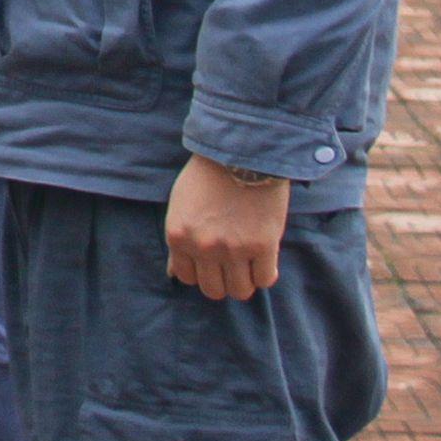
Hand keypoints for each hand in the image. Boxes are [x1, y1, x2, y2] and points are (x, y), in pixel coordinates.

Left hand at [165, 154, 289, 300]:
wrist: (243, 149)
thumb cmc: (209, 174)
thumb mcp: (180, 204)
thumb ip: (179, 240)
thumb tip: (175, 273)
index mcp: (178, 236)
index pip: (186, 278)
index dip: (201, 272)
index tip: (211, 263)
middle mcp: (203, 247)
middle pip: (213, 290)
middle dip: (222, 280)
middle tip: (232, 266)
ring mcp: (233, 249)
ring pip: (240, 291)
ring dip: (245, 281)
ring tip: (250, 264)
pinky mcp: (263, 246)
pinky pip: (265, 279)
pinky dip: (266, 273)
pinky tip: (265, 259)